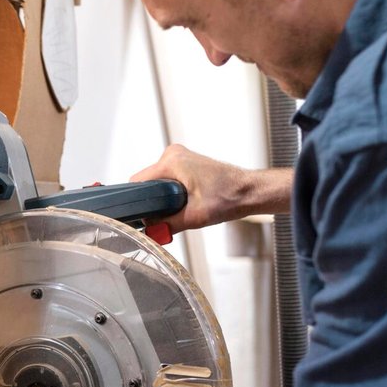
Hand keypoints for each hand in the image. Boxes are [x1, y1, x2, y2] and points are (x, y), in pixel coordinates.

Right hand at [132, 145, 291, 231]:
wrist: (248, 192)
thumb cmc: (230, 197)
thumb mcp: (194, 217)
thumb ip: (166, 225)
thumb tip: (149, 232)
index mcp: (172, 161)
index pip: (137, 182)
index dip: (138, 202)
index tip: (145, 216)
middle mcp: (173, 154)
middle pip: (146, 183)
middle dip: (154, 202)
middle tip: (173, 214)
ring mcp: (180, 157)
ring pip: (157, 183)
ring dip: (164, 198)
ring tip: (184, 207)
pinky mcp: (186, 163)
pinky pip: (167, 180)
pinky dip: (171, 193)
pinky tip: (187, 201)